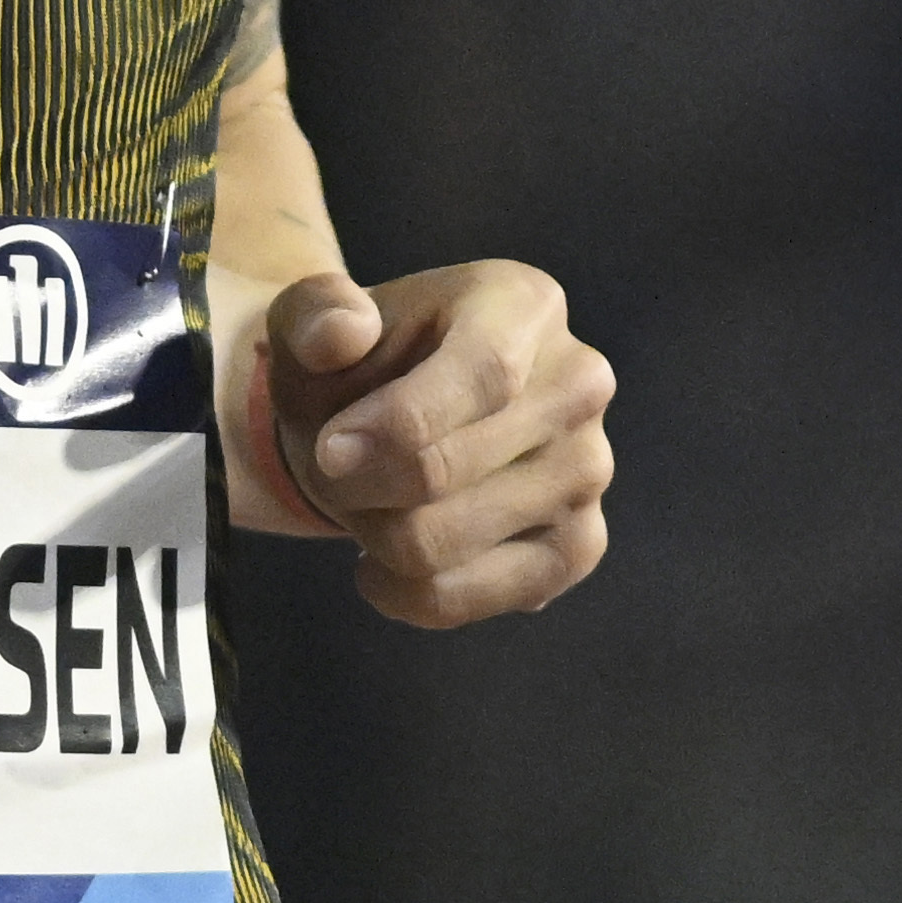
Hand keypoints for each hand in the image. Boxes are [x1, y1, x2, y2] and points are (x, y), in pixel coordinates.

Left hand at [260, 261, 613, 628]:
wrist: (382, 422)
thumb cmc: (353, 363)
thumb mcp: (313, 320)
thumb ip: (314, 314)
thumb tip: (342, 332)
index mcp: (523, 304)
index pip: (485, 374)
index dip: (398, 424)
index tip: (330, 450)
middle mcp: (578, 384)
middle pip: (445, 471)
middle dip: (354, 483)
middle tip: (330, 467)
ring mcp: (588, 470)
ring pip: (441, 544)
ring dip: (369, 534)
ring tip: (366, 500)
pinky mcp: (577, 548)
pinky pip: (469, 598)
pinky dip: (402, 592)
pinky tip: (381, 562)